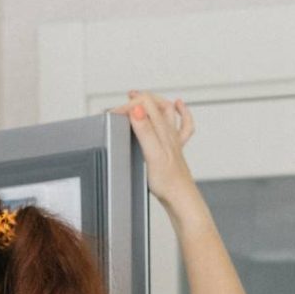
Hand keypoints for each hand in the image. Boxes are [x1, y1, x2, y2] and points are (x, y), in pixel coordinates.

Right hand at [109, 90, 195, 204]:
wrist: (180, 197)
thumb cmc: (167, 180)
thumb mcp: (152, 153)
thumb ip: (144, 130)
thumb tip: (137, 109)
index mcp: (162, 130)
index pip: (144, 105)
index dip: (126, 106)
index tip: (112, 115)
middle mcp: (169, 131)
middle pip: (155, 104)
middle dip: (138, 98)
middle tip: (123, 100)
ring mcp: (173, 139)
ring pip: (167, 111)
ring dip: (155, 100)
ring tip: (142, 96)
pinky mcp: (174, 149)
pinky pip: (182, 125)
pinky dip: (182, 112)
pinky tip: (178, 106)